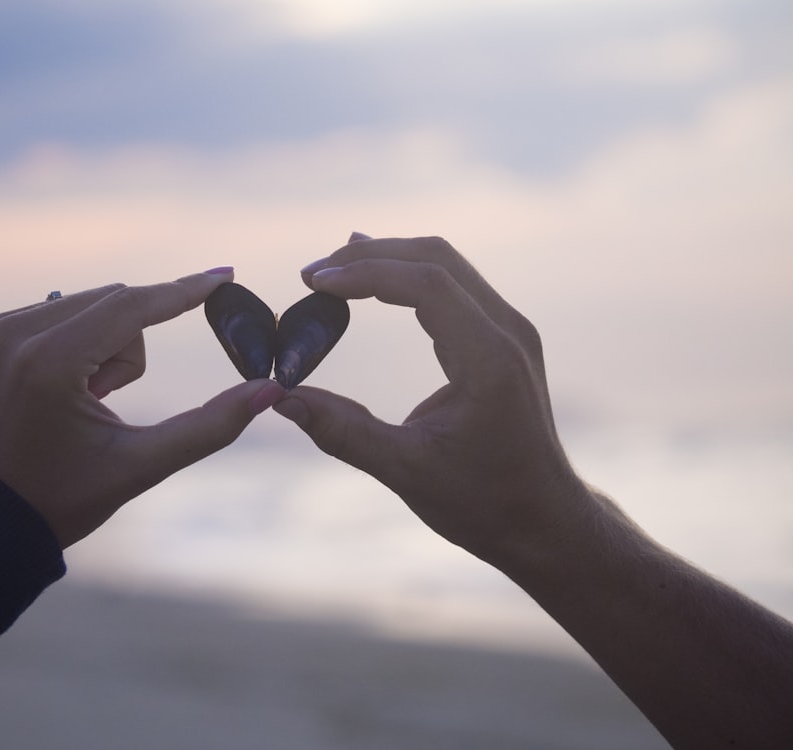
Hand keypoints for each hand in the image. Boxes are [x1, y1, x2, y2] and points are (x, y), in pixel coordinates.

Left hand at [0, 272, 285, 547]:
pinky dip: (79, 343)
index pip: (131, 305)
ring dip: (106, 346)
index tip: (226, 275)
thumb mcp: (143, 466)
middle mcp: (14, 333)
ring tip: (84, 402)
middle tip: (106, 402)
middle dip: (131, 350)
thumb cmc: (65, 498)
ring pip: (91, 304)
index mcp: (48, 364)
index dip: (185, 291)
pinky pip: (61, 312)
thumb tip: (270, 390)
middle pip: (115, 303)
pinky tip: (63, 391)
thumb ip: (211, 426)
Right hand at [274, 236, 590, 567]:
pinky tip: (375, 282)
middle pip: (436, 258)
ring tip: (332, 270)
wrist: (543, 520)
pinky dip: (408, 278)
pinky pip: (454, 287)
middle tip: (312, 274)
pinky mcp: (503, 340)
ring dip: (388, 260)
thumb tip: (279, 398)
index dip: (365, 273)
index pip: (427, 283)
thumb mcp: (406, 471)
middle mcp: (508, 332)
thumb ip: (342, 431)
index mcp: (490, 360)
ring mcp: (510, 332)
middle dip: (370, 256)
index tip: (314, 283)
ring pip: (446, 266)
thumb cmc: (483, 502)